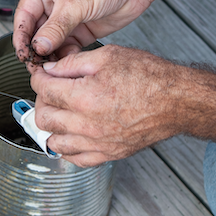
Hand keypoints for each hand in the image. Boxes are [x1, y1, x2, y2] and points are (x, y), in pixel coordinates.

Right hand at [12, 0, 156, 62]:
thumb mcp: (77, 2)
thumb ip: (56, 27)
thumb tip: (39, 46)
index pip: (24, 17)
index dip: (22, 37)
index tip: (23, 54)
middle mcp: (53, 4)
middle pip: (36, 33)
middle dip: (36, 50)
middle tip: (36, 66)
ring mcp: (68, 18)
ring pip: (51, 43)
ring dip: (50, 56)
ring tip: (51, 68)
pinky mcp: (82, 30)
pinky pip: (68, 48)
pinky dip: (66, 57)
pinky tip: (67, 64)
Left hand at [29, 45, 184, 165]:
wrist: (177, 101)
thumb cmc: (149, 77)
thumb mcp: (107, 56)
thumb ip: (72, 63)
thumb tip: (50, 69)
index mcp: (83, 97)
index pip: (43, 89)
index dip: (38, 77)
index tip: (42, 73)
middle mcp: (86, 125)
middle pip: (43, 117)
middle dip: (42, 100)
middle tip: (51, 90)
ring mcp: (97, 143)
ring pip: (54, 142)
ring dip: (52, 126)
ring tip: (60, 112)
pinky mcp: (108, 154)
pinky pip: (75, 159)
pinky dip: (67, 147)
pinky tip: (72, 133)